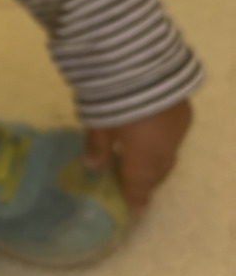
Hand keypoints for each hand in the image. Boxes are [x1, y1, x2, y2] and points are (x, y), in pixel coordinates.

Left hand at [85, 98, 192, 215]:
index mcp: (143, 157)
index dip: (137, 198)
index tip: (137, 211)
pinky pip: (175, 138)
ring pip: (169, 156)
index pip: (139, 184)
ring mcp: (178, 131)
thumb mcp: (98, 122)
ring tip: (143, 162)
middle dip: (147, 180)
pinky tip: (153, 138)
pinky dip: (164, 144)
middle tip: (137, 184)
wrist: (143, 64)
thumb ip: (97, 146)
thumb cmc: (114, 98)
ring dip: (157, 163)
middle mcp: (166, 150)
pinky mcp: (184, 113)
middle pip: (157, 172)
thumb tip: (92, 166)